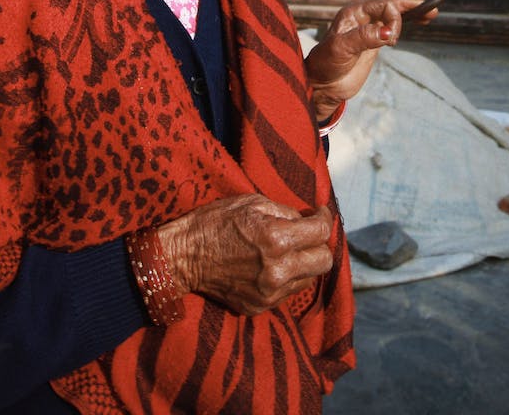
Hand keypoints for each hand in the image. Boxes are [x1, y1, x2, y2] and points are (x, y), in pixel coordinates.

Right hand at [156, 195, 333, 315]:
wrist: (183, 257)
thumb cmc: (215, 222)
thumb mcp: (252, 202)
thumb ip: (286, 212)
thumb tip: (308, 219)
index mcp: (277, 240)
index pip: (322, 232)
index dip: (324, 218)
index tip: (320, 213)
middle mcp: (278, 271)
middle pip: (324, 261)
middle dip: (319, 244)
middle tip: (308, 234)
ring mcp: (269, 293)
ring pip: (309, 278)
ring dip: (303, 262)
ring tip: (285, 250)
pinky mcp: (260, 307)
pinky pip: (288, 292)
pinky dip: (286, 278)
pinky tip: (269, 266)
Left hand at [303, 0, 431, 120]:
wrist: (323, 84)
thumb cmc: (326, 64)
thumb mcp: (341, 48)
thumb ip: (364, 37)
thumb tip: (388, 32)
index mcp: (354, 12)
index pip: (384, 5)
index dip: (394, 18)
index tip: (392, 39)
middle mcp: (362, 16)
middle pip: (392, 5)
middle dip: (411, 6)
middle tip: (430, 11)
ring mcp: (369, 27)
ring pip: (395, 13)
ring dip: (412, 12)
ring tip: (430, 14)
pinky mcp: (374, 40)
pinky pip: (393, 26)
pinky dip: (407, 23)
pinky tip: (420, 22)